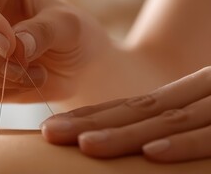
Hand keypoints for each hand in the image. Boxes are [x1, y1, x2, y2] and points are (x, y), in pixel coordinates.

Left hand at [41, 66, 210, 161]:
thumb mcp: (203, 116)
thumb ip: (171, 123)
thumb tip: (131, 146)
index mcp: (189, 93)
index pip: (133, 105)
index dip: (92, 116)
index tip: (52, 126)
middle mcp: (200, 94)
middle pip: (140, 109)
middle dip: (92, 122)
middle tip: (49, 132)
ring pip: (168, 119)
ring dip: (124, 134)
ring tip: (85, 144)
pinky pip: (210, 136)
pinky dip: (181, 144)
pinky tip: (151, 152)